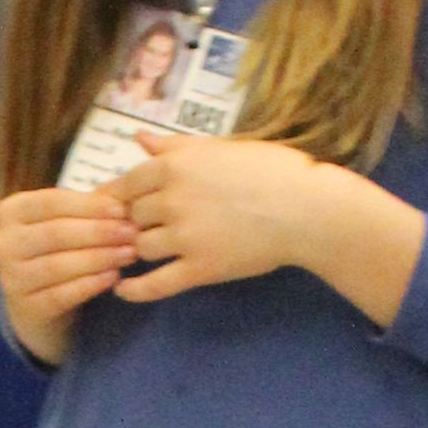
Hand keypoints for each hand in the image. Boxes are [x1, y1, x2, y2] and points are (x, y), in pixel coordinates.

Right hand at [0, 186, 138, 365]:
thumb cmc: (55, 252)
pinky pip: (61, 295)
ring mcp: (12, 278)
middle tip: (131, 232)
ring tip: (129, 254)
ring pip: (59, 265)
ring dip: (99, 258)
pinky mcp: (26, 307)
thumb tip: (123, 202)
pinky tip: (113, 277)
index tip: (121, 209)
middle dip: (98, 232)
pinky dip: (90, 285)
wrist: (36, 304)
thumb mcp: (63, 223)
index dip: (89, 205)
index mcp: (11, 212)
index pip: (52, 202)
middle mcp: (4, 244)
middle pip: (56, 233)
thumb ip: (84, 210)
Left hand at [114, 134, 424, 323]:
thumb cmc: (269, 169)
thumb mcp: (218, 147)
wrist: (306, 208)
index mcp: (174, 166)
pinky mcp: (200, 268)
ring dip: (141, 249)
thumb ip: (174, 146)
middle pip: (131, 217)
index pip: (125, 184)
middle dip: (137, 222)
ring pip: (140, 248)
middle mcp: (172, 199)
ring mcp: (184, 237)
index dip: (121, 198)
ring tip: (147, 251)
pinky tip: (122, 290)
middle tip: (144, 227)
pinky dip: (134, 290)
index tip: (121, 206)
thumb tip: (139, 138)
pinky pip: (155, 284)